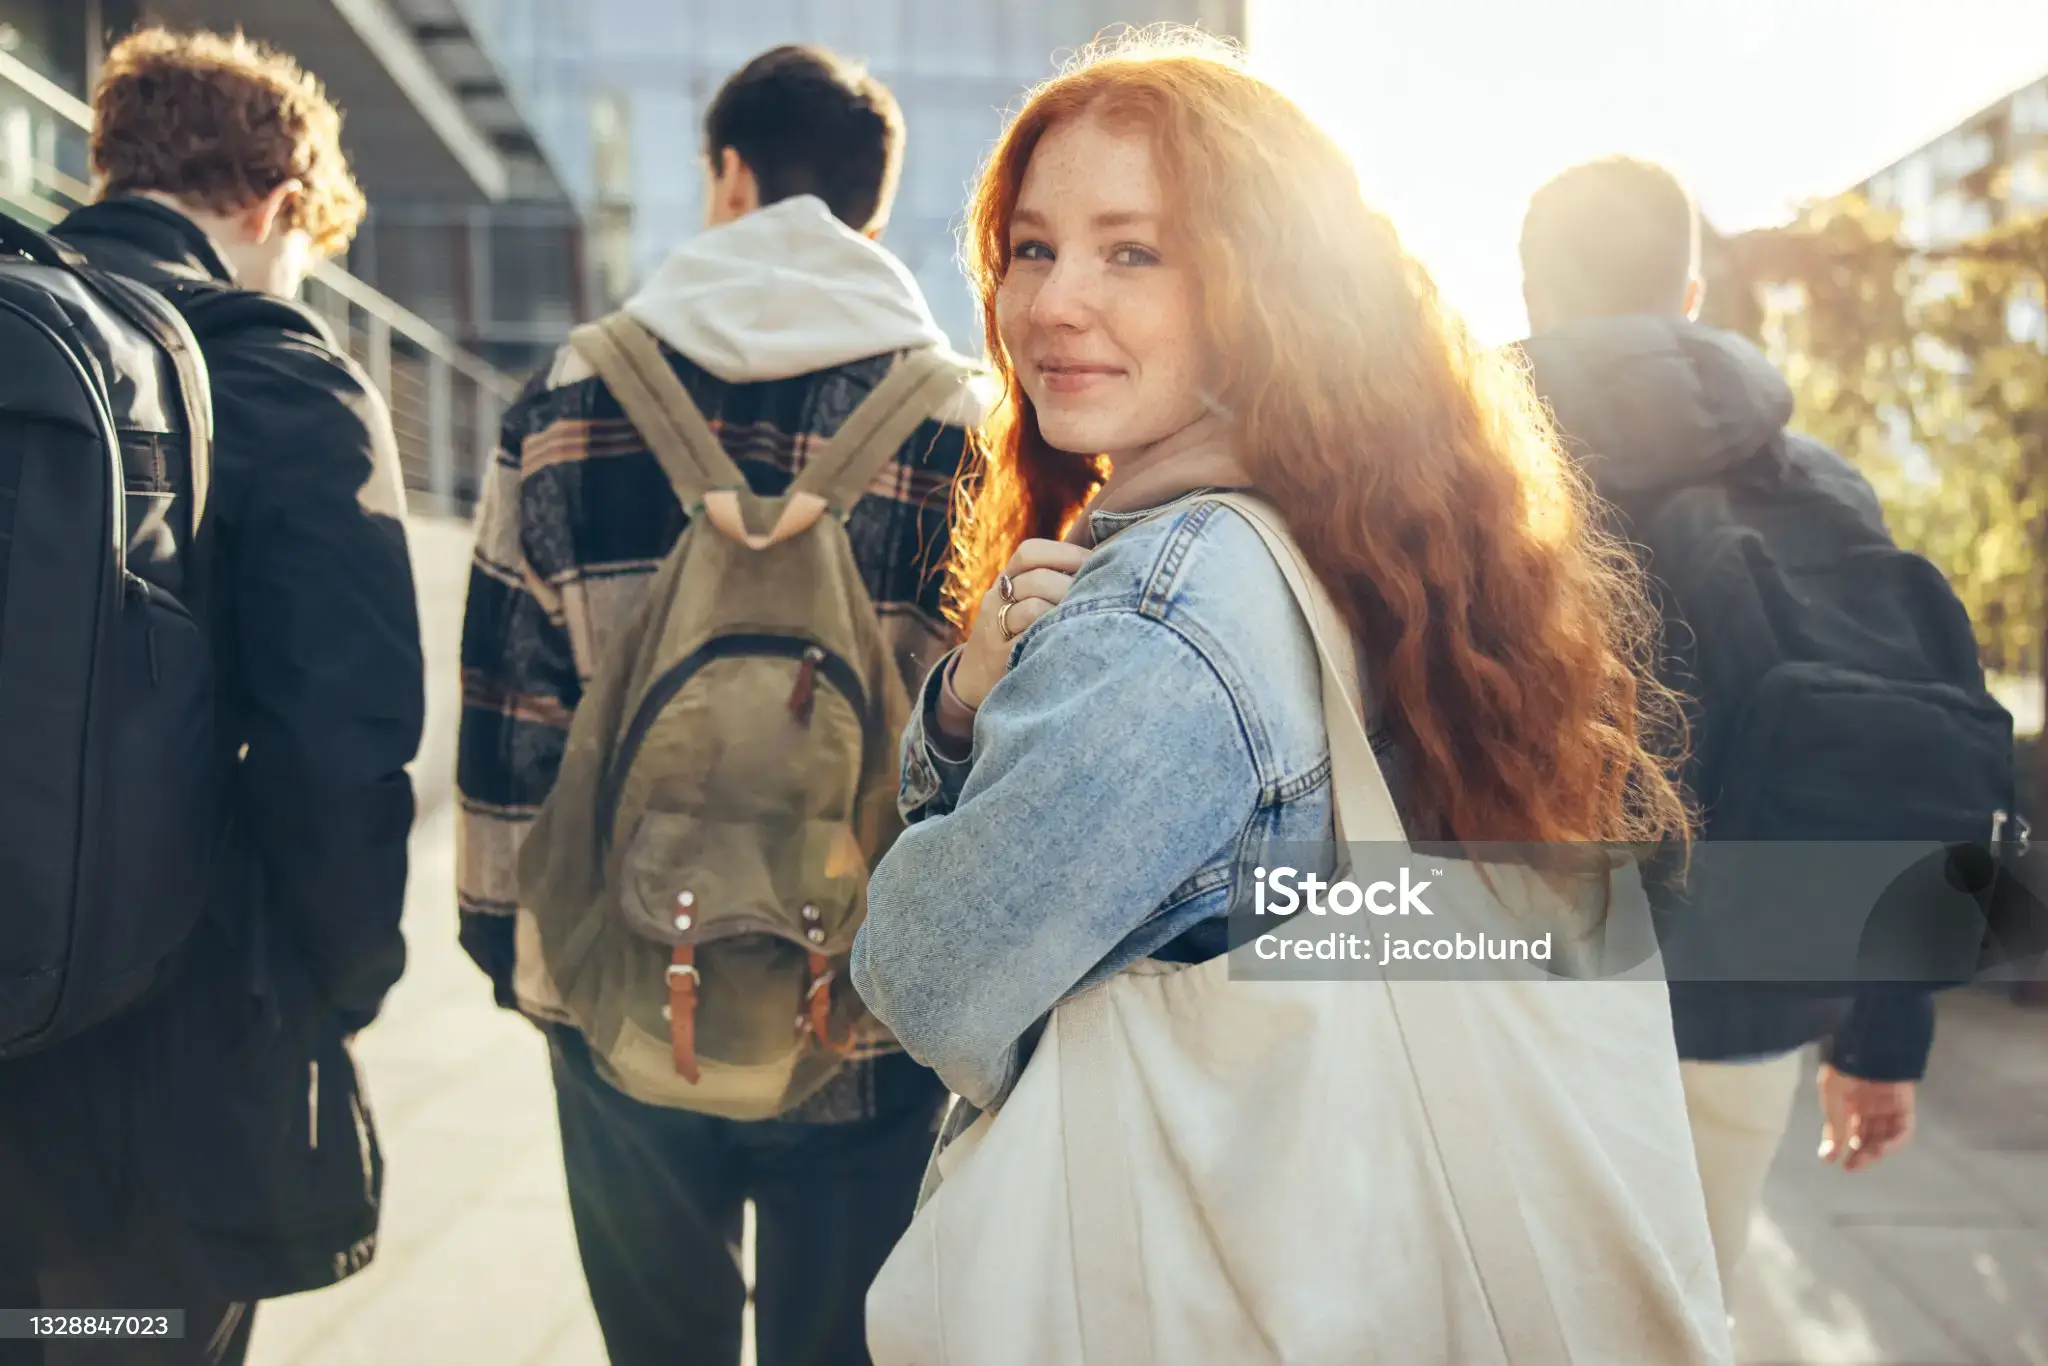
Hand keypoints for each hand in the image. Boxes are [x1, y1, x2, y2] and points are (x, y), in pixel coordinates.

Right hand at [951, 539, 1090, 709]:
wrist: (974, 678)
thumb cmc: (1012, 634)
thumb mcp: (1019, 602)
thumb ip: (1049, 581)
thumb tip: (1101, 561)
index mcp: (1004, 581)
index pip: (1029, 553)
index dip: (1066, 553)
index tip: (1095, 561)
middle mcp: (995, 600)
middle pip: (1037, 579)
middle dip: (1073, 586)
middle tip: (1099, 596)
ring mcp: (995, 629)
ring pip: (1034, 608)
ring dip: (1066, 611)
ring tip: (1086, 619)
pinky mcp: (1001, 658)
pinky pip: (1029, 640)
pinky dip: (1053, 635)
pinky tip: (1070, 638)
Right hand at [1817, 1064, 1916, 1170]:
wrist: (1867, 1042)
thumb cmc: (1843, 1066)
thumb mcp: (1832, 1097)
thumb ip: (1835, 1127)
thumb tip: (1827, 1158)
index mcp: (1847, 1100)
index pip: (1846, 1129)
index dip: (1841, 1145)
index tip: (1834, 1161)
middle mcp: (1867, 1104)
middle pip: (1867, 1136)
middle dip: (1861, 1152)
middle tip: (1852, 1166)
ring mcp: (1886, 1105)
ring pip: (1884, 1135)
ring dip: (1877, 1149)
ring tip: (1867, 1157)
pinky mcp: (1903, 1103)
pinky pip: (1903, 1127)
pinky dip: (1895, 1140)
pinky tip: (1883, 1148)